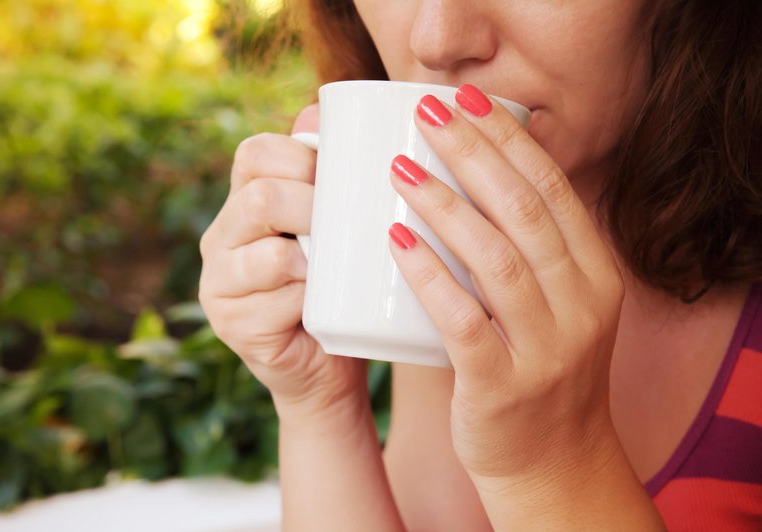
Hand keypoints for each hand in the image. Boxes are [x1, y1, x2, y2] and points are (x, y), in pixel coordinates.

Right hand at [199, 104, 367, 419]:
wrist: (328, 365)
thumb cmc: (339, 287)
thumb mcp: (336, 229)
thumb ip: (326, 176)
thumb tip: (318, 112)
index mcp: (243, 202)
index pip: (256, 153)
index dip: (302, 158)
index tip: (343, 179)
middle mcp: (221, 238)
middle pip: (260, 197)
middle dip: (314, 209)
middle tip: (347, 229)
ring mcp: (219, 283)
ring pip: (266, 254)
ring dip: (313, 260)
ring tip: (336, 270)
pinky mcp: (231, 324)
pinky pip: (273, 302)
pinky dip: (307, 302)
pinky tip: (321, 308)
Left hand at [388, 85, 625, 484]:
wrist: (551, 461)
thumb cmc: (536, 368)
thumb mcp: (553, 304)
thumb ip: (526, 249)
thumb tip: (468, 179)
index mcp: (596, 274)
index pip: (553, 189)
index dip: (507, 139)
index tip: (466, 100)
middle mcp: (582, 304)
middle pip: (525, 211)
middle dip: (474, 153)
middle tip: (427, 114)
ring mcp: (548, 346)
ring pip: (497, 258)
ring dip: (446, 205)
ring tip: (401, 169)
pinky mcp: (504, 384)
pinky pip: (463, 320)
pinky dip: (429, 275)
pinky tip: (396, 240)